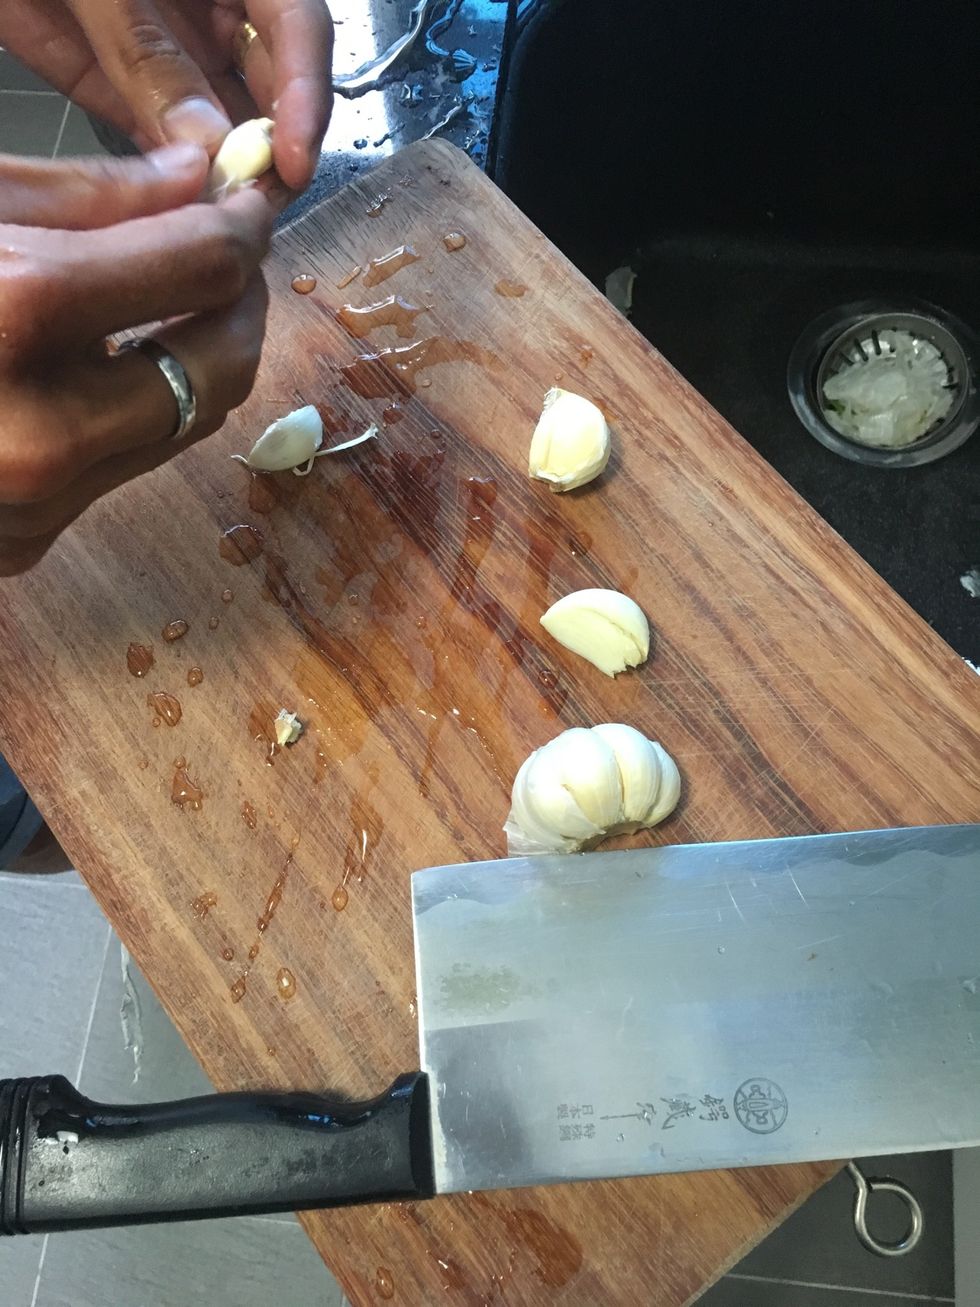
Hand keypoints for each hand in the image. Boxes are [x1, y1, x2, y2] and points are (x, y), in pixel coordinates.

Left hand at [0, 0, 332, 190]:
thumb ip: (147, 48)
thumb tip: (205, 137)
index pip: (297, 25)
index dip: (305, 93)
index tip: (294, 158)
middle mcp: (208, 11)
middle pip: (268, 85)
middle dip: (269, 145)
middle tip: (256, 200)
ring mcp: (168, 54)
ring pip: (219, 125)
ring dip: (222, 174)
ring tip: (216, 215)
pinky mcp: (122, 91)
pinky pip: (161, 143)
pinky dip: (171, 182)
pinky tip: (173, 208)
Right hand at [0, 146, 273, 574]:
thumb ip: (84, 197)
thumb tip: (196, 182)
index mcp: (11, 313)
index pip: (201, 266)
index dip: (243, 226)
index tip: (250, 199)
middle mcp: (39, 431)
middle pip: (220, 367)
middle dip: (241, 301)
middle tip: (230, 252)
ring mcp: (32, 506)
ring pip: (184, 425)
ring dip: (200, 356)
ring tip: (175, 298)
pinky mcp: (22, 546)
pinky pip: (123, 468)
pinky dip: (135, 407)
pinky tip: (104, 361)